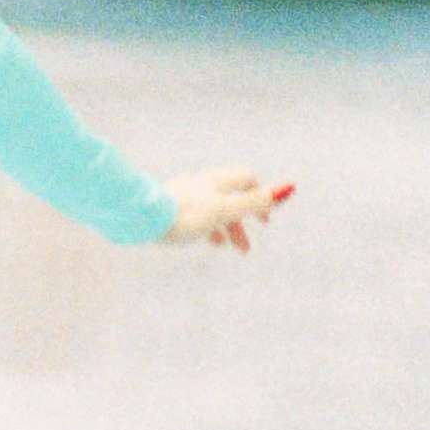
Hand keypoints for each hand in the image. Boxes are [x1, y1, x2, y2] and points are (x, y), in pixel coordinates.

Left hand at [161, 169, 294, 254]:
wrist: (143, 218)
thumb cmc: (186, 215)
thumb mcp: (225, 211)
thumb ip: (254, 202)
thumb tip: (286, 189)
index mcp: (217, 180)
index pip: (247, 179)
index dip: (260, 197)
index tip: (265, 220)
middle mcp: (202, 183)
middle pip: (231, 198)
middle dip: (243, 221)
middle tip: (248, 246)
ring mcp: (185, 194)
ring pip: (214, 209)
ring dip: (228, 229)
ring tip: (234, 250)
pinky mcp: (172, 207)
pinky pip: (196, 216)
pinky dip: (209, 228)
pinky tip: (211, 242)